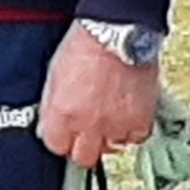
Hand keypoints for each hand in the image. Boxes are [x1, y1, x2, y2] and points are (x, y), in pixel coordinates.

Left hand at [36, 27, 162, 169]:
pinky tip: (127, 114)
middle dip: (83, 146)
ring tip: (110, 116)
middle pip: (84, 157)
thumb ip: (51, 108)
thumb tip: (49, 127)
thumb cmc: (85, 46)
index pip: (56, 147)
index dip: (62, 139)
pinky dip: (132, 129)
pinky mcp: (140, 120)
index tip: (66, 133)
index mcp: (62, 114)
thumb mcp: (54, 76)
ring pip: (111, 149)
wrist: (118, 33)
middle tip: (88, 132)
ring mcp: (116, 125)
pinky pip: (136, 138)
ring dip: (109, 136)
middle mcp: (88, 125)